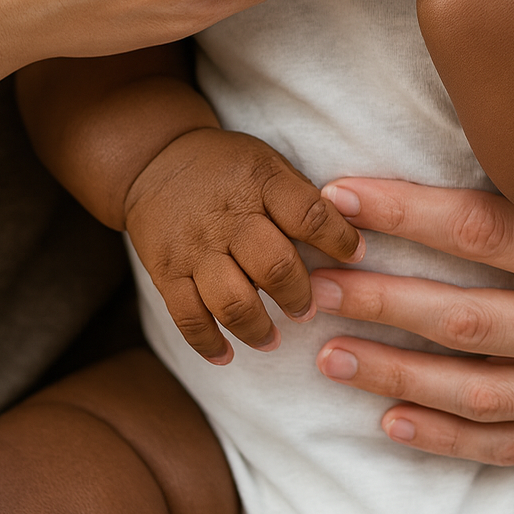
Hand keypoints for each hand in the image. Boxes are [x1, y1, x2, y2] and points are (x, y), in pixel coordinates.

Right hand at [125, 127, 364, 362]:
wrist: (155, 159)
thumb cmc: (227, 168)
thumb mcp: (268, 163)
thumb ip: (301, 198)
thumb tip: (349, 237)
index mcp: (260, 182)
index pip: (309, 215)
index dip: (340, 240)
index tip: (357, 256)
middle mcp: (227, 217)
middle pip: (275, 266)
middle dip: (299, 296)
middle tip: (307, 309)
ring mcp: (194, 247)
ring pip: (233, 301)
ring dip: (258, 328)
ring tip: (272, 338)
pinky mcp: (165, 271)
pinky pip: (188, 317)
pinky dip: (208, 343)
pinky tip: (227, 354)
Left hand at [310, 142, 513, 461]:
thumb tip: (450, 131)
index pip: (484, 227)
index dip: (404, 210)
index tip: (336, 195)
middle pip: (467, 316)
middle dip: (379, 299)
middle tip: (312, 284)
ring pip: (478, 390)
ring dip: (394, 375)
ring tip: (327, 355)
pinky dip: (448, 439)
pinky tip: (389, 423)